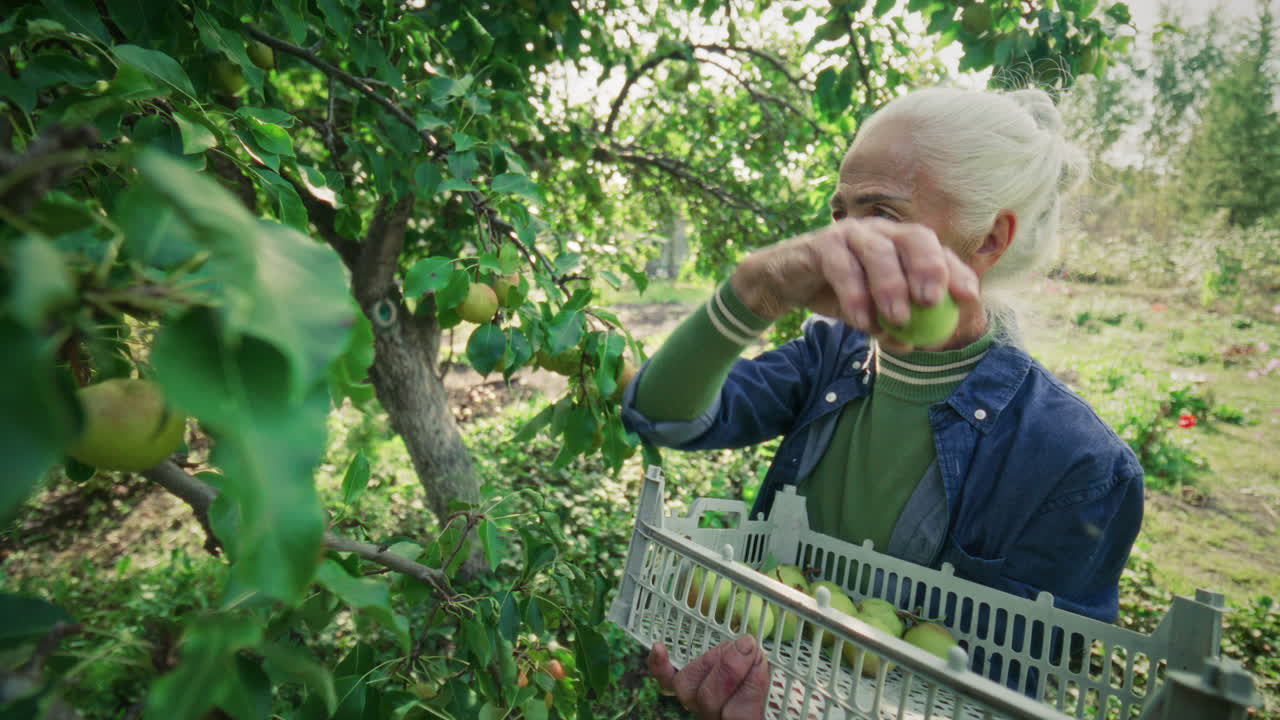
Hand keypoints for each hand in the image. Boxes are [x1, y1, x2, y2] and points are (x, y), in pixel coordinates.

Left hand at [648, 635, 770, 719]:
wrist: (749, 690)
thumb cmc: (777, 698)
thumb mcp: (786, 696)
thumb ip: (779, 689)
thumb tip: (775, 668)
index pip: (740, 717)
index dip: (750, 688)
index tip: (762, 663)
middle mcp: (715, 718)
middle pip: (708, 700)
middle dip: (728, 669)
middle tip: (749, 645)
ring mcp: (696, 704)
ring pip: (686, 688)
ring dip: (709, 660)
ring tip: (733, 645)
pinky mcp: (684, 688)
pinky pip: (666, 681)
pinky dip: (660, 665)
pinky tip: (660, 647)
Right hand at [731, 218, 981, 347]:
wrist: (787, 283)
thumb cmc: (838, 293)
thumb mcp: (872, 312)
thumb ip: (894, 326)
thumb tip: (917, 345)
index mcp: (902, 244)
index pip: (937, 251)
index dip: (955, 271)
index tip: (967, 297)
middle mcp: (882, 232)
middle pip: (915, 237)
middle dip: (928, 267)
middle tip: (932, 301)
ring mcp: (852, 233)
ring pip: (879, 252)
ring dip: (890, 286)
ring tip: (898, 320)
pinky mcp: (823, 243)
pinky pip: (842, 266)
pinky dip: (854, 295)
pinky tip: (860, 320)